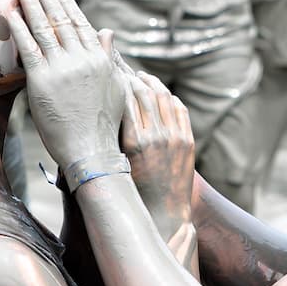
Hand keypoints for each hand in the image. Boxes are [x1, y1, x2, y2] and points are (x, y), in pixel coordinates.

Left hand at [8, 0, 125, 165]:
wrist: (92, 149)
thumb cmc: (106, 124)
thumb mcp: (115, 86)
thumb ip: (108, 57)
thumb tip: (108, 32)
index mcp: (98, 58)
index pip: (80, 23)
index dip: (66, 3)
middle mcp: (81, 58)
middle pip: (59, 19)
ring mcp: (61, 68)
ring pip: (42, 28)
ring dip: (29, 2)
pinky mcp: (42, 81)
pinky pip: (28, 49)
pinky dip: (19, 29)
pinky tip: (11, 12)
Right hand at [121, 71, 195, 227]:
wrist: (163, 212)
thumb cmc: (132, 191)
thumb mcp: (117, 164)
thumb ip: (111, 137)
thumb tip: (98, 111)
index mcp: (134, 142)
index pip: (126, 99)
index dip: (119, 83)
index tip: (113, 75)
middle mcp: (156, 137)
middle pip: (145, 93)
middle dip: (135, 79)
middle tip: (127, 73)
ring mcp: (175, 138)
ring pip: (164, 97)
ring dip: (153, 84)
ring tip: (143, 78)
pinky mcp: (188, 141)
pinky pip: (179, 109)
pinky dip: (169, 97)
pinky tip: (161, 94)